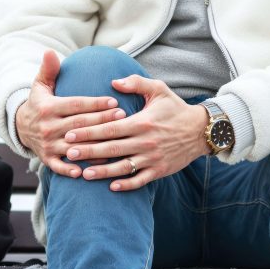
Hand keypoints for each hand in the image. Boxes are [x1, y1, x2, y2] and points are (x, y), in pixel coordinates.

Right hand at [15, 50, 126, 176]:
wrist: (20, 127)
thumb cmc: (39, 103)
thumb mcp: (40, 85)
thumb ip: (48, 69)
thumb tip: (50, 51)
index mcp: (49, 107)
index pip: (76, 105)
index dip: (95, 104)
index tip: (114, 102)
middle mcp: (48, 126)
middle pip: (80, 124)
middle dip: (102, 121)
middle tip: (123, 117)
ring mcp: (47, 144)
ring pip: (75, 145)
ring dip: (95, 145)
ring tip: (116, 142)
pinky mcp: (46, 159)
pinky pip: (60, 166)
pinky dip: (71, 169)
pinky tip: (87, 170)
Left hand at [63, 74, 208, 190]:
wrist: (201, 130)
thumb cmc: (175, 108)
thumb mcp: (158, 89)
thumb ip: (135, 83)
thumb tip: (113, 82)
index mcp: (142, 122)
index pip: (110, 128)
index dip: (89, 132)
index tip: (71, 134)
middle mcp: (145, 141)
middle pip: (111, 149)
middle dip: (88, 152)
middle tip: (68, 153)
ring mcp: (152, 158)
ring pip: (122, 167)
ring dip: (102, 172)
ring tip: (83, 174)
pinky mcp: (159, 170)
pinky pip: (140, 180)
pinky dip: (126, 185)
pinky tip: (111, 187)